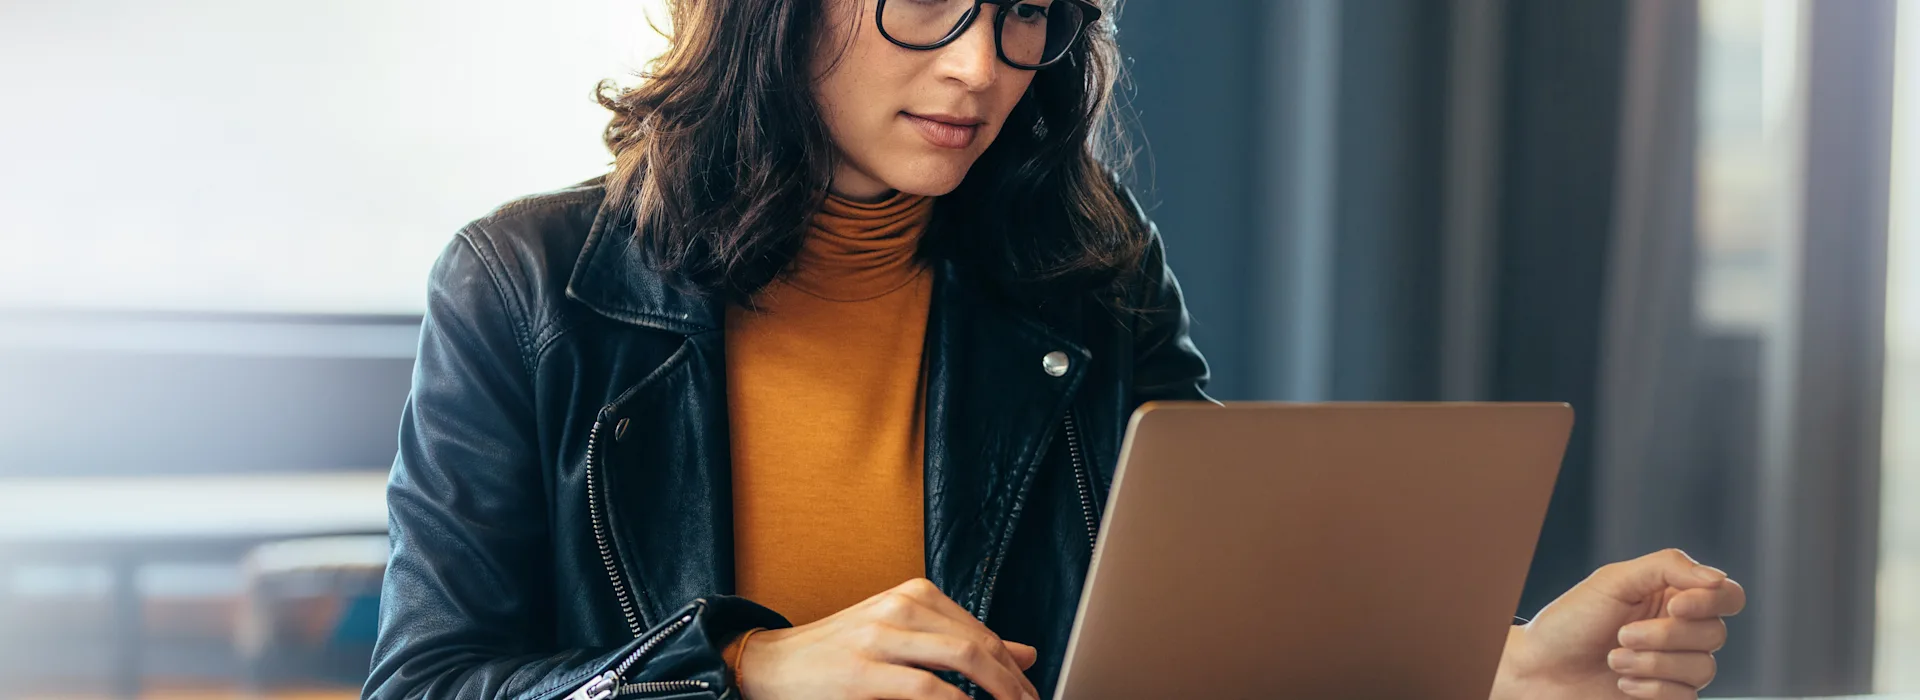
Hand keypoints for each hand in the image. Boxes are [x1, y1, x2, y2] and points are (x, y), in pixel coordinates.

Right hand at [736, 578, 1038, 699]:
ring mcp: (880, 637)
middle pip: (979, 645)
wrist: (770, 664)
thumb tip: (1026, 654)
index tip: (1029, 696)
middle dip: (1013, 685)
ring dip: (998, 693)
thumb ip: (960, 642)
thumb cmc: (839, 654)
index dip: (1013, 670)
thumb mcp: (904, 637)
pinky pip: (927, 689)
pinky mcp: (862, 672)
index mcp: (912, 595)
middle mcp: (899, 607)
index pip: (982, 632)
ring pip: (962, 659)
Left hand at [1492, 549, 1746, 699]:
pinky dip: (1652, 690)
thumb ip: (1667, 567)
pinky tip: (1621, 684)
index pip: (1727, 596)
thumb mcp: (1613, 581)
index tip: (1674, 607)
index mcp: (1673, 595)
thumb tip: (1717, 578)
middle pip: (1715, 634)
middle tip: (1620, 635)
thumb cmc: (1570, 621)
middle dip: (1665, 636)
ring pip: (1703, 668)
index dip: (1711, 602)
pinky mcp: (1668, 697)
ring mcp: (1676, 666)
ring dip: (1652, 664)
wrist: (1539, 669)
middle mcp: (1681, 630)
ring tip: (1613, 659)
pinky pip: (1687, 697)